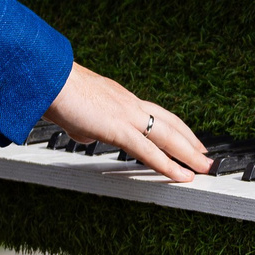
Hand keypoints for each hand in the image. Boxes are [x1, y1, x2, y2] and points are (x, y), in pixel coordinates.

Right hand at [46, 62, 212, 181]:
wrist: (47, 79)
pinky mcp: (118, 128)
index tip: (188, 138)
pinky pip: (148, 151)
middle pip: (170, 123)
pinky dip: (167, 165)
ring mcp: (127, 114)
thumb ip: (88, 126)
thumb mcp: (77, 114)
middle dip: (190, 141)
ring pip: (168, 136)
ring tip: (204, 167)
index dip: (176, 127)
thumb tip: (89, 135)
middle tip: (206, 156)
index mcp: (122, 98)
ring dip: (189, 153)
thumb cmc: (54, 92)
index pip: (158, 113)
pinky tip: (180, 175)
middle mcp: (130, 104)